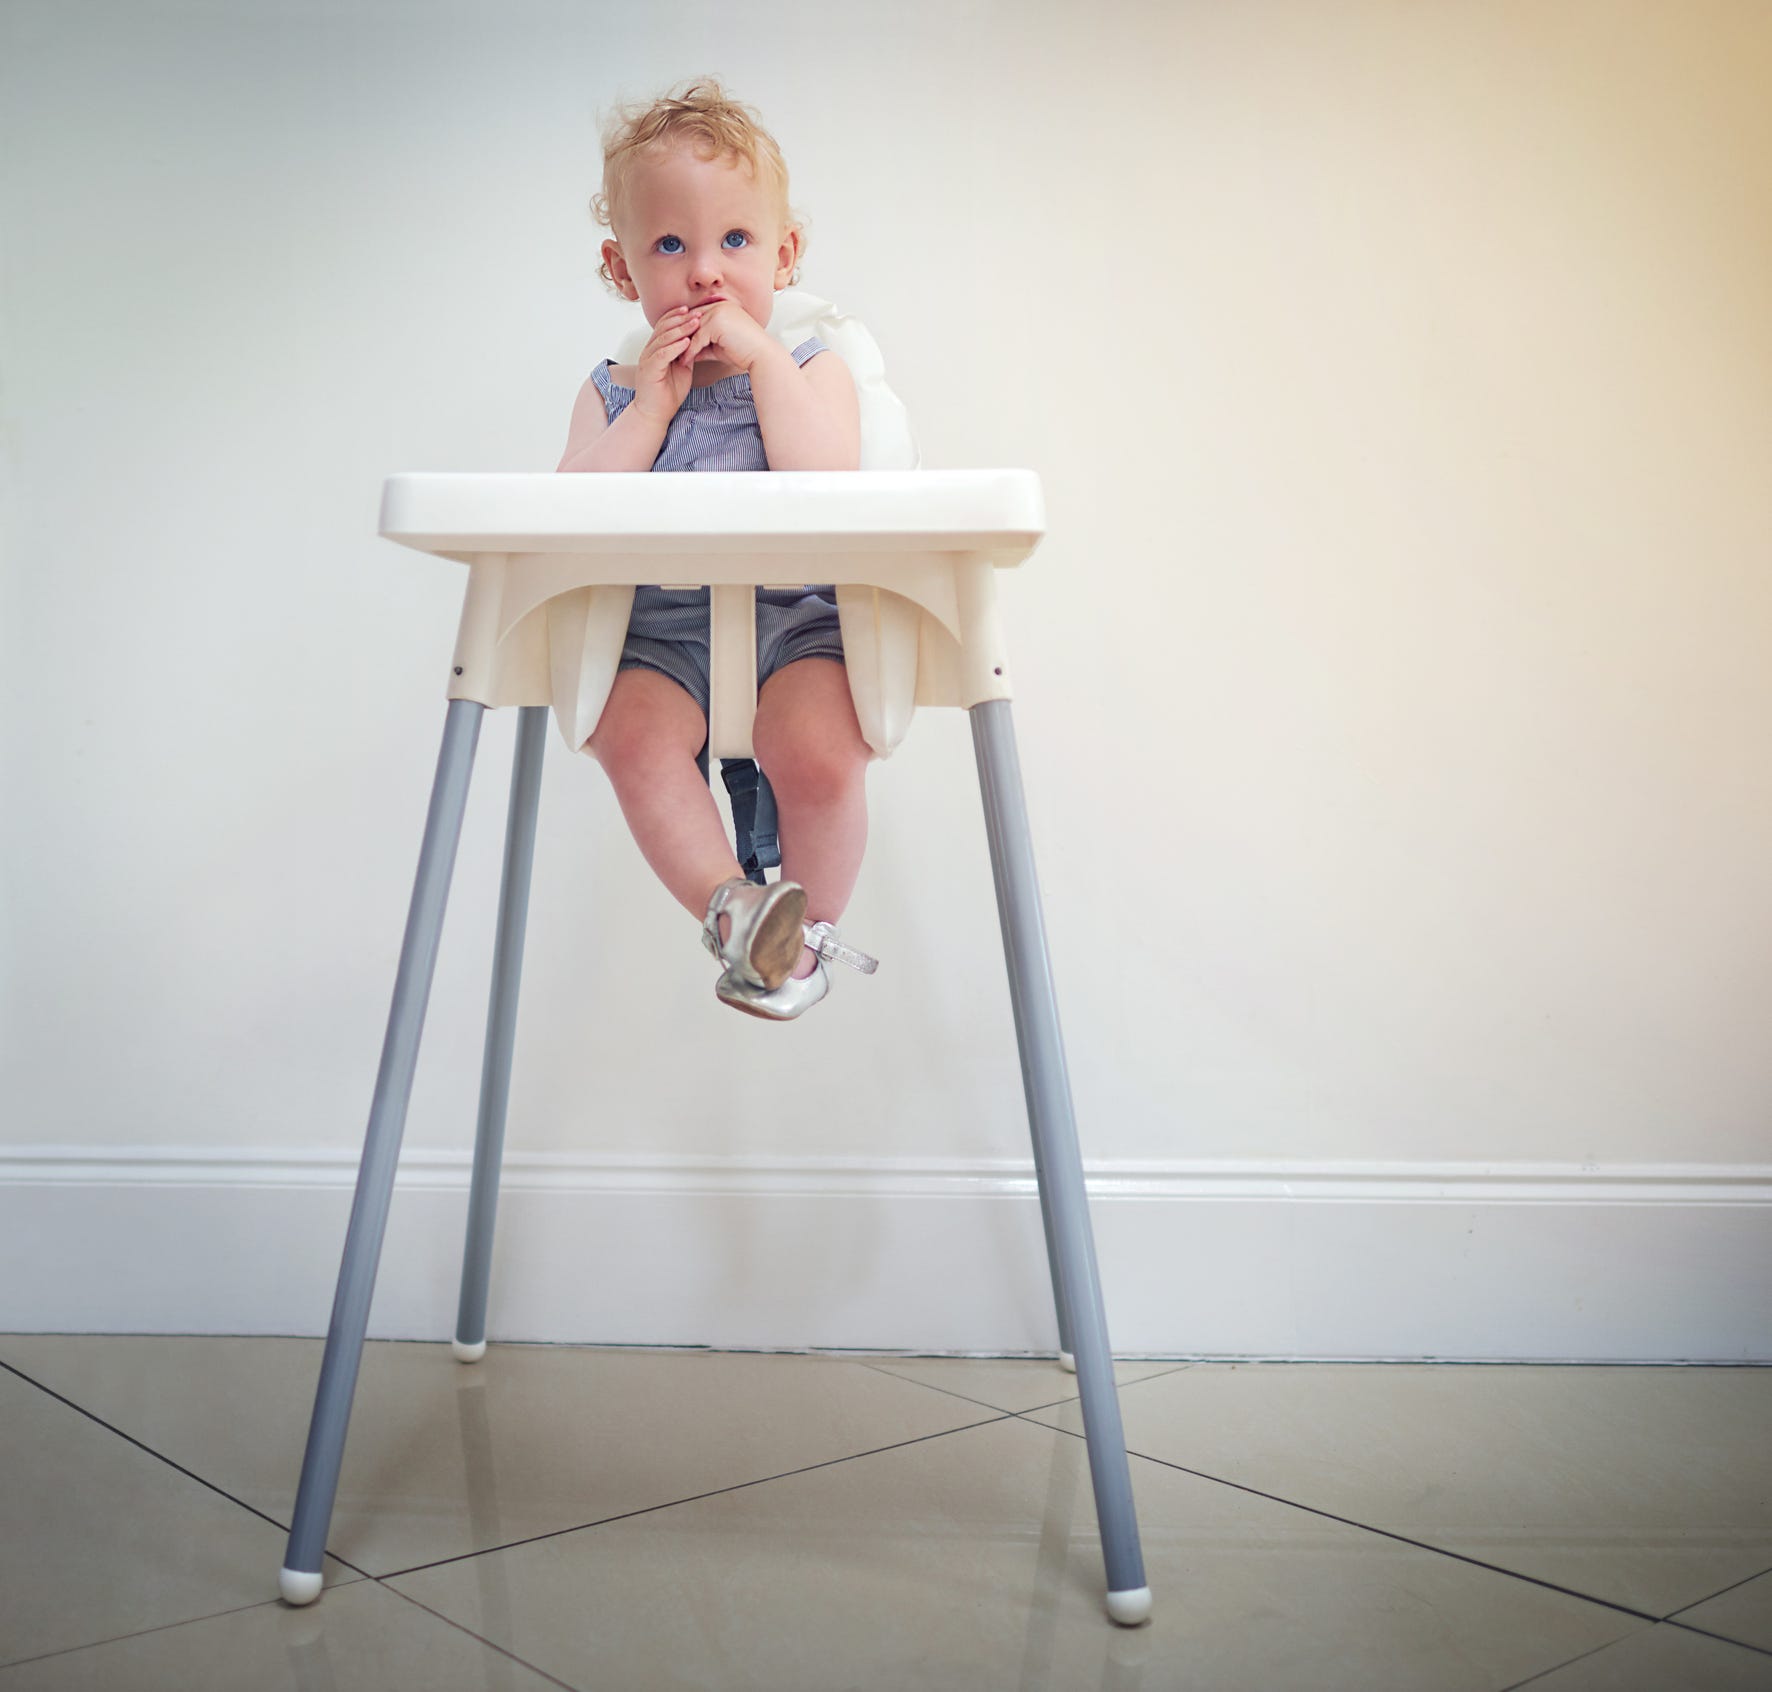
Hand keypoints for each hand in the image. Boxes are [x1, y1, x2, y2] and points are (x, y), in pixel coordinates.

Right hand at [629, 306, 703, 424]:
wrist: (656, 414)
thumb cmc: (668, 394)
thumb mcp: (682, 368)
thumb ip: (687, 353)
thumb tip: (699, 340)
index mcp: (656, 348)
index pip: (665, 325)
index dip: (678, 316)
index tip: (694, 309)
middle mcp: (649, 350)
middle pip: (664, 327)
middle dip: (681, 318)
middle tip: (697, 312)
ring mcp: (647, 359)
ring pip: (663, 338)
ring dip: (680, 329)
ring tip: (695, 323)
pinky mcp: (649, 370)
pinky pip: (662, 354)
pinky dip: (675, 347)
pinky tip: (687, 342)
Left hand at [679, 298, 775, 374]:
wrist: (761, 356)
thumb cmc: (744, 352)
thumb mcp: (719, 347)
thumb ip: (704, 346)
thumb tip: (689, 352)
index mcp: (722, 307)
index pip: (697, 316)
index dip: (686, 331)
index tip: (676, 344)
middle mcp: (719, 305)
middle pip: (692, 320)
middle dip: (680, 336)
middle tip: (669, 350)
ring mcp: (718, 312)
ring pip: (693, 330)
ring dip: (682, 345)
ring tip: (674, 358)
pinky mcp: (716, 323)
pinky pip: (697, 338)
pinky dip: (690, 351)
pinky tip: (684, 361)